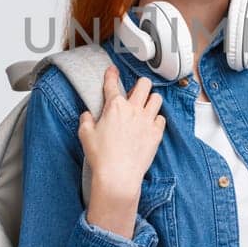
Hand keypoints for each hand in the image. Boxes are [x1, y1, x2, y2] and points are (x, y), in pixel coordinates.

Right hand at [78, 65, 164, 236]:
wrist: (118, 175)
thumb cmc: (101, 157)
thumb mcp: (85, 135)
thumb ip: (86, 120)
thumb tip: (87, 115)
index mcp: (114, 106)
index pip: (112, 83)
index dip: (111, 74)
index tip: (112, 71)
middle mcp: (133, 109)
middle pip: (144, 84)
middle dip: (140, 85)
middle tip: (136, 91)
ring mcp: (147, 120)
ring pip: (157, 98)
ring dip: (151, 100)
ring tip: (145, 106)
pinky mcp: (156, 133)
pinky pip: (162, 118)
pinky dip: (156, 119)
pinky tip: (150, 124)